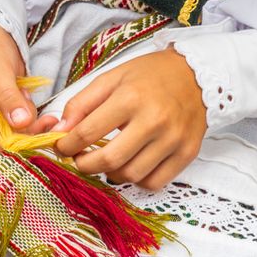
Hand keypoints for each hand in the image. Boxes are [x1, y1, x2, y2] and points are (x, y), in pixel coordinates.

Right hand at [0, 24, 54, 156]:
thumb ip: (9, 98)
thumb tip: (22, 123)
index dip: (9, 145)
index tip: (36, 135)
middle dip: (22, 135)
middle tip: (46, 121)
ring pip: (6, 140)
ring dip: (26, 127)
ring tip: (32, 102)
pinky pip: (10, 131)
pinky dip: (25, 122)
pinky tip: (30, 105)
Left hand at [53, 47, 206, 189]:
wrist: (197, 74)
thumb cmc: (150, 76)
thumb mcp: (111, 78)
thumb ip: (82, 103)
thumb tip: (60, 130)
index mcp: (131, 98)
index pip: (87, 133)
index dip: (67, 145)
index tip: (62, 147)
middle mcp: (154, 120)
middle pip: (109, 160)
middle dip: (85, 165)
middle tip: (80, 159)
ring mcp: (173, 139)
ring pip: (131, 175)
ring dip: (110, 173)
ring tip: (107, 159)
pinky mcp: (187, 153)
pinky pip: (154, 182)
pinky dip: (137, 180)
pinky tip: (132, 164)